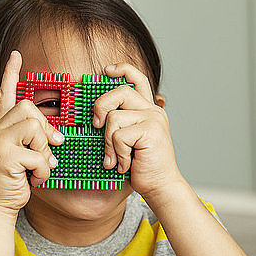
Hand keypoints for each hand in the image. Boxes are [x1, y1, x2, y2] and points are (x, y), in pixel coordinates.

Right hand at [0, 51, 64, 216]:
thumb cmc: (14, 179)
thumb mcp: (23, 155)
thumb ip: (33, 141)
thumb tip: (57, 134)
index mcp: (1, 127)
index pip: (5, 94)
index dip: (10, 74)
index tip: (15, 55)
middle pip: (29, 109)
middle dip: (45, 129)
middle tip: (50, 148)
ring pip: (35, 129)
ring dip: (45, 152)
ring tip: (37, 168)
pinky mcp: (5, 157)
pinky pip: (39, 156)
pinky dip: (43, 171)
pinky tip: (33, 179)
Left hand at [92, 63, 183, 199]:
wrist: (160, 185)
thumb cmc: (141, 166)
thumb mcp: (128, 141)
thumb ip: (119, 124)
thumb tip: (95, 116)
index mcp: (148, 109)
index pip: (137, 79)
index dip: (122, 69)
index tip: (107, 71)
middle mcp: (153, 110)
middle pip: (119, 92)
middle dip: (100, 107)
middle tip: (96, 125)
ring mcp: (153, 119)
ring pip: (113, 118)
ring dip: (108, 143)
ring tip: (117, 158)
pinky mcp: (151, 131)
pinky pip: (119, 136)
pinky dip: (118, 154)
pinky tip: (126, 164)